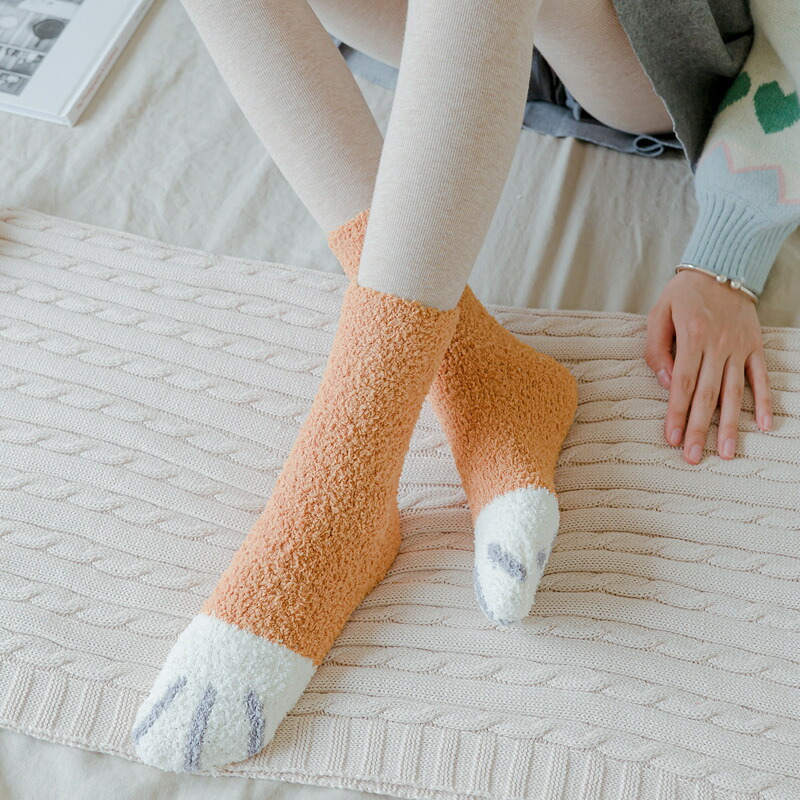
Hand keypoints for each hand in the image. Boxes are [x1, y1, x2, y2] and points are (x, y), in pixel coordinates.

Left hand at [644, 269, 772, 463]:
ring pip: (734, 392)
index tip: (672, 439)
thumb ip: (656, 349)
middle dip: (699, 428)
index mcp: (692, 336)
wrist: (723, 266)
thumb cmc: (683, 294)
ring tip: (725, 453)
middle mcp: (718, 345)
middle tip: (692, 457)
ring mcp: (740, 347)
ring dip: (730, 425)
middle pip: (707, 395)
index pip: (682, 384)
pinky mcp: (755, 346)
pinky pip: (761, 377)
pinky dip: (764, 401)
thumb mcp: (658, 314)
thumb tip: (666, 383)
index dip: (677, 413)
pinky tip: (763, 426)